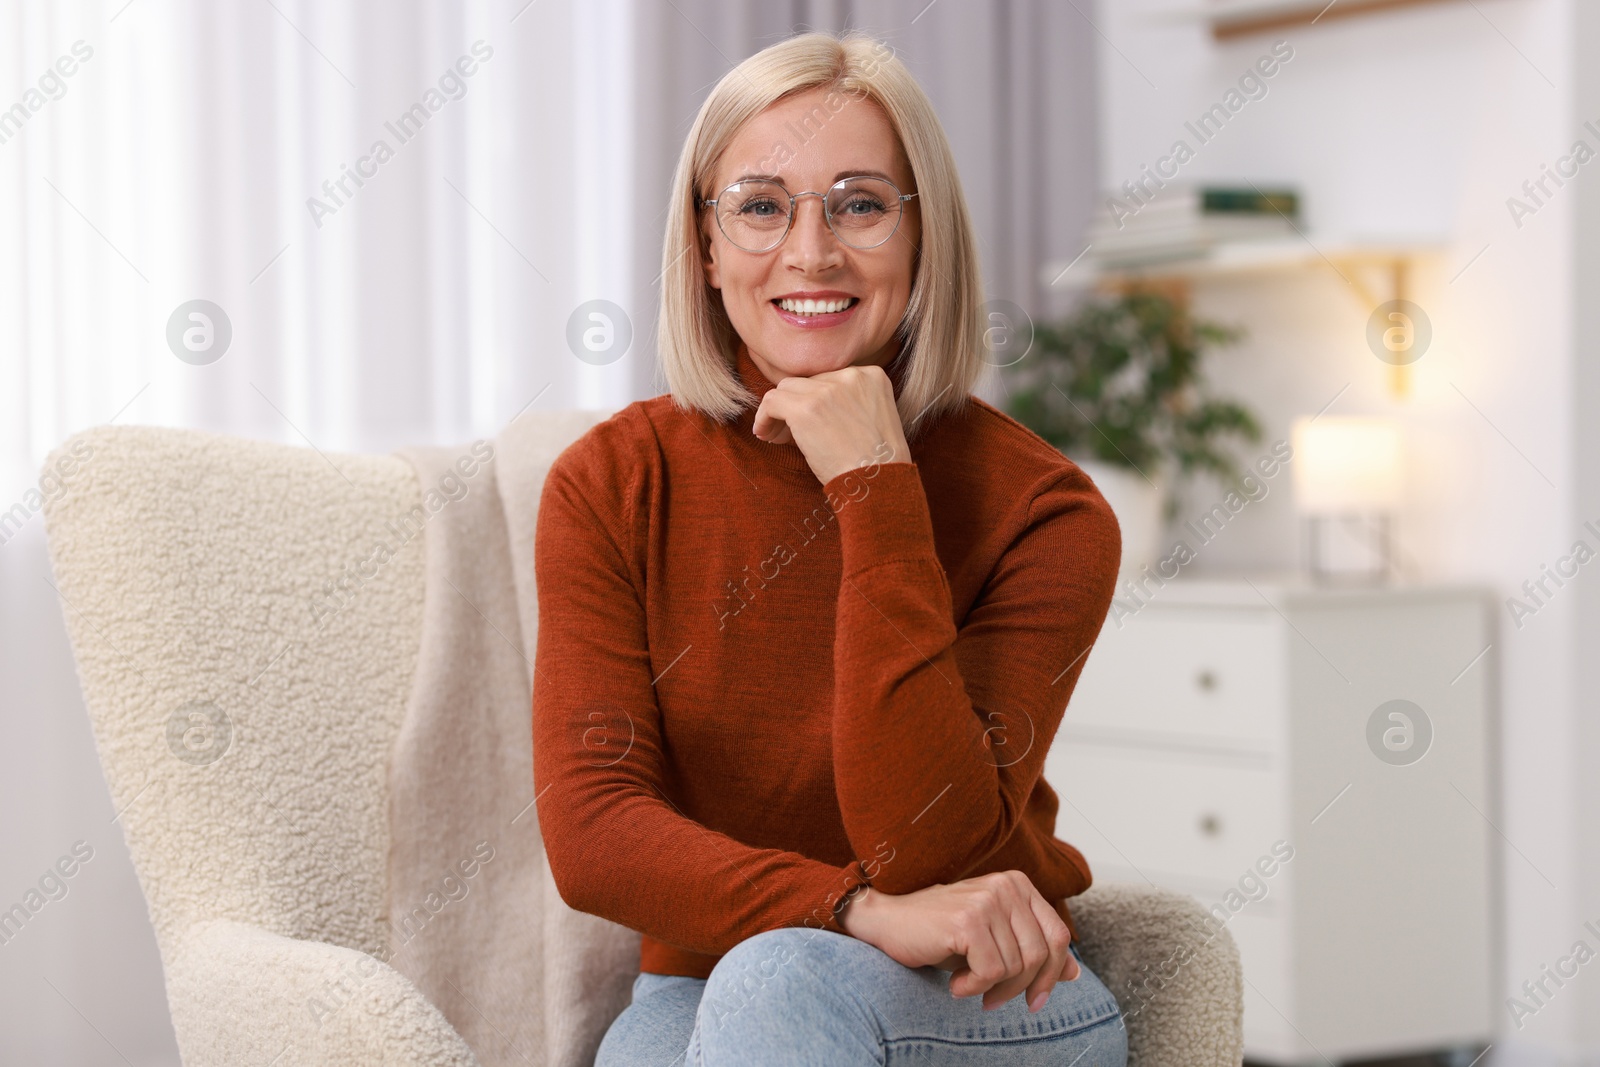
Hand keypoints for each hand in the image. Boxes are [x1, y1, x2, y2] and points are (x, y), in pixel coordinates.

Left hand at [749, 363, 912, 485]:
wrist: (878, 482)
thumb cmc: (875, 463)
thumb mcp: (872, 419)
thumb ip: (847, 403)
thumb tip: (804, 402)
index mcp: (871, 376)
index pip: (829, 379)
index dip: (815, 401)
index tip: (811, 424)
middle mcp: (851, 375)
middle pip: (808, 381)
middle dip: (797, 406)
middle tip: (791, 434)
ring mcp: (828, 390)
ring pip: (787, 387)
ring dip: (779, 412)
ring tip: (779, 437)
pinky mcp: (806, 408)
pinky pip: (771, 401)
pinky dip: (763, 418)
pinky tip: (764, 434)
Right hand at [837, 870, 1080, 1012]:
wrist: (888, 921)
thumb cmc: (941, 932)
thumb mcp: (994, 939)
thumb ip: (1033, 950)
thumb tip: (1074, 973)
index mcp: (1017, 884)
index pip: (1058, 935)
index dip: (1052, 975)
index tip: (1034, 1001)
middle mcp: (1006, 886)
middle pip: (1042, 954)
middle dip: (1022, 988)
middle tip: (994, 1002)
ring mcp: (987, 900)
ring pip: (1017, 966)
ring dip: (992, 990)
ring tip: (967, 986)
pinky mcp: (968, 920)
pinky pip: (991, 972)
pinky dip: (973, 988)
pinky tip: (955, 984)